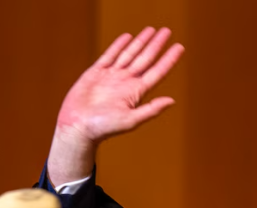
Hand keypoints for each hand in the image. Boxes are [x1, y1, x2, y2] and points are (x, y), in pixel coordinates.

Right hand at [48, 27, 183, 185]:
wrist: (77, 126)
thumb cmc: (104, 128)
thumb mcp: (131, 120)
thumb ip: (151, 110)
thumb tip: (172, 101)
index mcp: (136, 92)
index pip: (157, 72)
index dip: (168, 59)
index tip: (179, 47)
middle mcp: (126, 82)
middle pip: (145, 59)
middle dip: (156, 44)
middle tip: (167, 31)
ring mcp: (111, 77)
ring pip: (129, 54)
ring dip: (140, 42)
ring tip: (151, 30)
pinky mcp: (96, 73)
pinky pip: (109, 56)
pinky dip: (118, 46)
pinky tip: (127, 37)